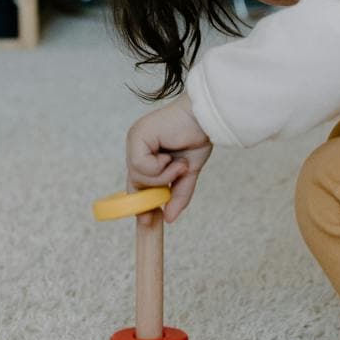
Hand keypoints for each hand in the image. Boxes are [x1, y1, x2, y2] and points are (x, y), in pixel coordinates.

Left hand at [126, 92, 212, 223]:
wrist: (205, 118)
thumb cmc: (197, 137)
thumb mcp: (187, 173)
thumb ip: (178, 194)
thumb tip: (169, 218)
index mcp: (146, 152)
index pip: (138, 182)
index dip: (141, 202)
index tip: (146, 222)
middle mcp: (137, 145)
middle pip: (136, 181)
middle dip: (151, 194)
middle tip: (159, 206)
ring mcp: (135, 139)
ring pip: (139, 175)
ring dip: (162, 177)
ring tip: (180, 165)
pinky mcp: (137, 136)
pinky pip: (141, 165)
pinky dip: (159, 168)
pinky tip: (171, 157)